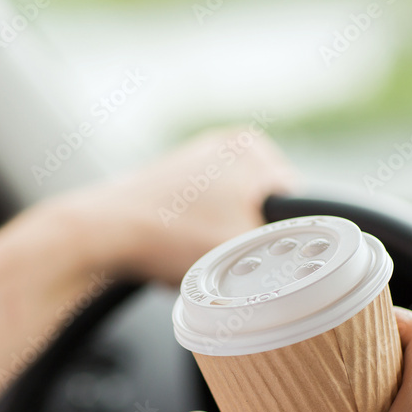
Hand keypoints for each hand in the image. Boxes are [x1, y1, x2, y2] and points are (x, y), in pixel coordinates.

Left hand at [47, 127, 299, 285]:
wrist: (101, 234)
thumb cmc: (169, 237)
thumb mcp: (247, 253)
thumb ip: (290, 253)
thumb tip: (310, 262)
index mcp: (256, 151)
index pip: (299, 209)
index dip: (285, 246)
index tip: (264, 266)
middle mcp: (229, 145)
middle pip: (265, 214)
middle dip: (251, 244)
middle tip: (228, 265)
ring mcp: (196, 160)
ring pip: (233, 218)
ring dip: (223, 243)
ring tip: (197, 257)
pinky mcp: (170, 180)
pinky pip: (203, 217)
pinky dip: (196, 236)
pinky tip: (179, 251)